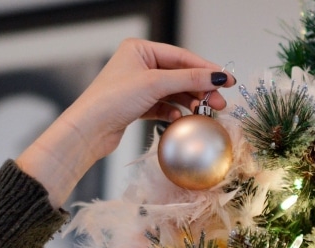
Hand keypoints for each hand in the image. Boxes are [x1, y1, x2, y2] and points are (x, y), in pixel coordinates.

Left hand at [17, 38, 235, 206]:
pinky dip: (173, 112)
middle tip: (219, 102)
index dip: (206, 69)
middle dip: (200, 88)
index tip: (227, 80)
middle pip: (179, 75)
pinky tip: (180, 118)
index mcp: (140, 49)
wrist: (88, 130)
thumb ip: (189, 79)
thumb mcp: (155, 84)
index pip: (181, 56)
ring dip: (189, 102)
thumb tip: (218, 76)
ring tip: (205, 112)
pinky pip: (163, 106)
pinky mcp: (136, 106)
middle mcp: (138, 65)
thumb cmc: (112, 100)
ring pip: (173, 92)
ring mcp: (138, 86)